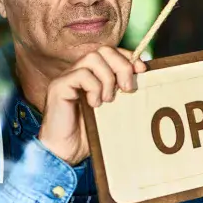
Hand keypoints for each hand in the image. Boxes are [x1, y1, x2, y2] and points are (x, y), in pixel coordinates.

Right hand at [39, 46, 147, 164]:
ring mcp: (67, 78)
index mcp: (93, 75)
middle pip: (103, 50)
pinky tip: (94, 104)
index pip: (111, 52)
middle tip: (128, 89)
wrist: (66, 152)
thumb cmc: (89, 134)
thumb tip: (144, 79)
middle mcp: (79, 72)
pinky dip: (94, 88)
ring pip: (92, 58)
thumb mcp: (113, 110)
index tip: (142, 70)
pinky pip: (81, 75)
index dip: (128, 57)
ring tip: (108, 100)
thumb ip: (123, 93)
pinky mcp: (59, 86)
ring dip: (107, 78)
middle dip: (121, 66)